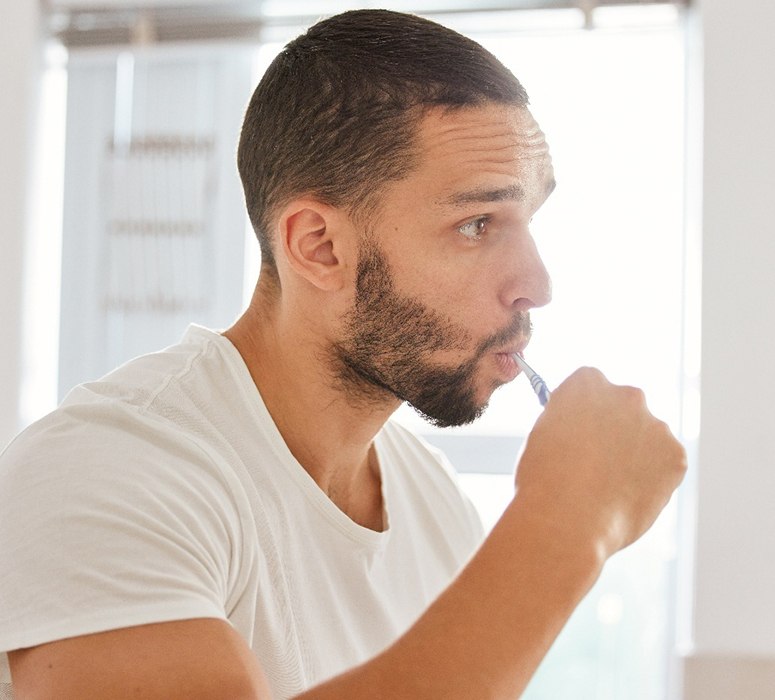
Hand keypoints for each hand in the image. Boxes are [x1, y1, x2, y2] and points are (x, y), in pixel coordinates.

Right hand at [513, 367, 686, 558]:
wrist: (567, 517)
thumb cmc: (544, 480)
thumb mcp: (544, 434)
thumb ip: (569, 421)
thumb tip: (582, 431)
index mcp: (587, 383)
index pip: (591, 384)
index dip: (585, 410)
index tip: (580, 430)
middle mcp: (626, 394)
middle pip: (626, 406)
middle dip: (617, 428)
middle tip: (599, 462)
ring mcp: (655, 424)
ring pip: (648, 436)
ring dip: (637, 454)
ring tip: (611, 488)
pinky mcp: (676, 455)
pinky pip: (666, 464)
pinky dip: (654, 479)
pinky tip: (628, 496)